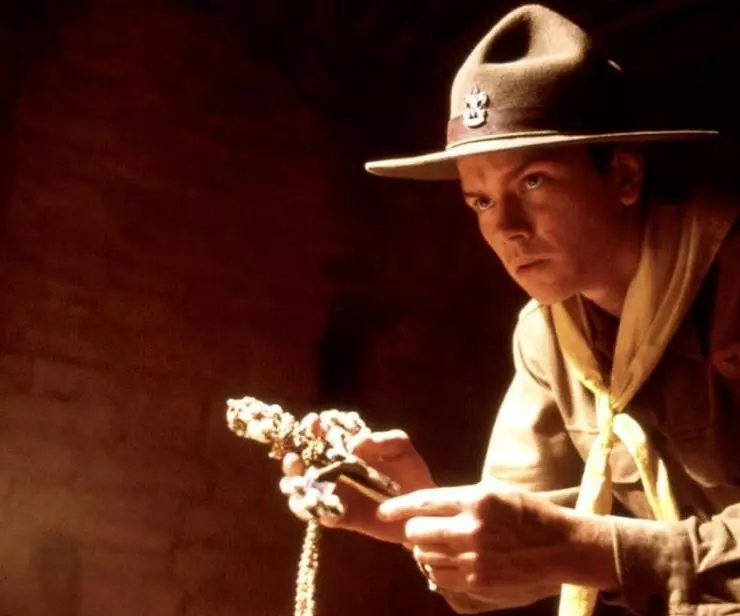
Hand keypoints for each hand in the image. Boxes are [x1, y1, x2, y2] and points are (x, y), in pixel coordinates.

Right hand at [282, 412, 435, 543]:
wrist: (423, 506)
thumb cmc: (411, 471)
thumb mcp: (402, 448)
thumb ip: (384, 440)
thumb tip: (355, 443)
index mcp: (346, 449)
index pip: (321, 435)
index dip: (312, 428)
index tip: (313, 424)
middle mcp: (335, 470)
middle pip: (303, 463)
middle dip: (293, 459)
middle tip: (294, 457)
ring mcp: (336, 494)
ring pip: (304, 491)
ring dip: (294, 487)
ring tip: (296, 484)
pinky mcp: (342, 517)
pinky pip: (322, 516)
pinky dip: (317, 513)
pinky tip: (322, 509)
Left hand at [377, 483, 616, 608]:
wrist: (560, 547)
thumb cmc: (527, 512)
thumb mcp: (494, 492)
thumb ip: (459, 498)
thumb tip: (426, 505)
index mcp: (475, 500)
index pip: (423, 502)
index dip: (398, 507)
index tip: (384, 511)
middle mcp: (471, 528)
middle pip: (417, 530)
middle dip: (412, 529)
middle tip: (417, 529)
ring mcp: (473, 558)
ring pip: (424, 554)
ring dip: (424, 550)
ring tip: (436, 545)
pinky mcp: (477, 582)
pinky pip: (438, 575)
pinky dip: (435, 568)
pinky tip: (447, 561)